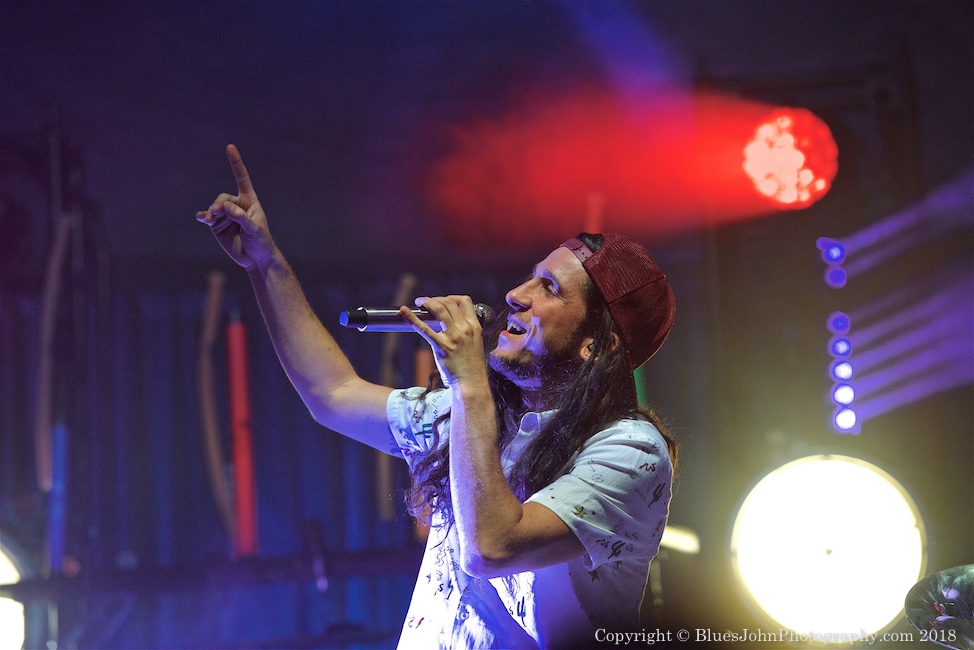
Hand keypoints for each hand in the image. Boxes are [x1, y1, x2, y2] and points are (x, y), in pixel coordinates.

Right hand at [196, 145, 276, 269]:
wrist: (255, 259)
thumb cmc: (261, 242)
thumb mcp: (255, 229)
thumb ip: (241, 217)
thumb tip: (226, 207)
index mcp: (249, 201)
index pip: (242, 178)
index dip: (236, 163)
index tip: (230, 147)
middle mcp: (236, 206)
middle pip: (223, 198)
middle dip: (219, 205)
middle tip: (216, 214)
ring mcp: (226, 216)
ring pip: (214, 208)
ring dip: (211, 213)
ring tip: (210, 219)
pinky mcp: (217, 226)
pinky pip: (208, 218)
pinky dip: (203, 216)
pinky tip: (200, 217)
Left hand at [401, 296, 487, 387]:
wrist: (472, 384)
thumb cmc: (472, 366)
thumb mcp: (475, 343)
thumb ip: (466, 331)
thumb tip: (452, 323)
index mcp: (475, 327)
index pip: (465, 301)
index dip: (452, 297)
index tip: (443, 300)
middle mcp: (465, 329)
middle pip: (450, 302)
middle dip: (436, 299)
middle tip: (426, 302)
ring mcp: (454, 337)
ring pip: (439, 310)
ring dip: (427, 302)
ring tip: (419, 302)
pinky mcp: (441, 347)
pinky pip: (424, 329)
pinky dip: (412, 318)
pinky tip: (404, 312)